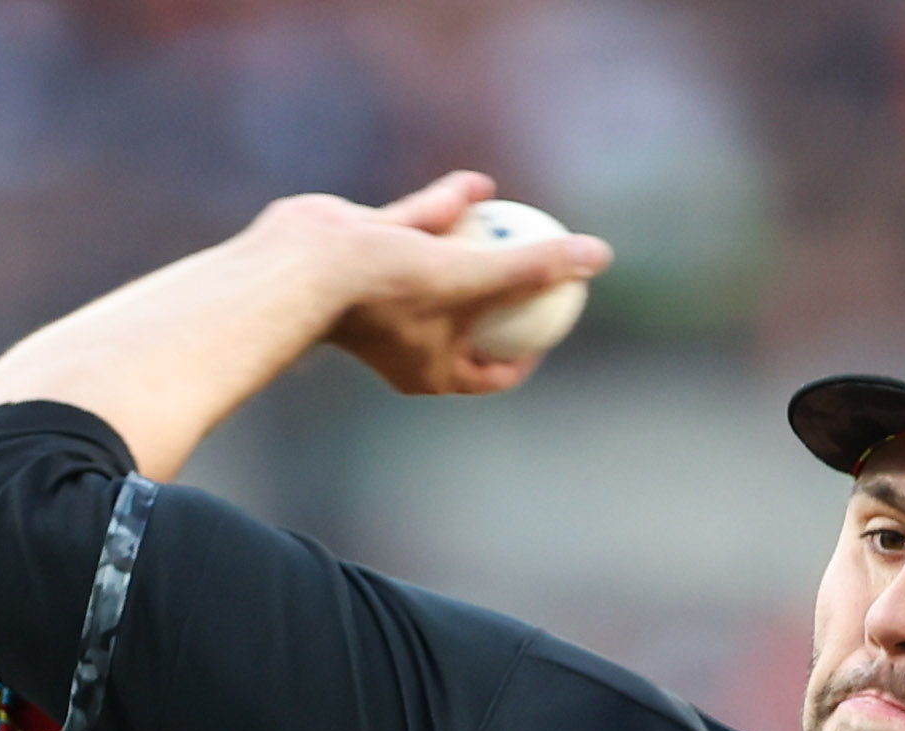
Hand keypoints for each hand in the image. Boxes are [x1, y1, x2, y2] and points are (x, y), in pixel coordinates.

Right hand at [259, 173, 611, 397]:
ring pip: (449, 268)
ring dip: (483, 245)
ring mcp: (387, 295)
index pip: (494, 371)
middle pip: (476, 321)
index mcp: (429, 369)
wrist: (305, 266)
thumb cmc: (389, 289)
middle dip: (511, 295)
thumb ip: (534, 269)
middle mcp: (409, 337)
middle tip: (550, 269)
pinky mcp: (369, 253)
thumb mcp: (475, 280)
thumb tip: (599, 259)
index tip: (559, 320)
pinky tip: (482, 185)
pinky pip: (420, 230)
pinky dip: (449, 208)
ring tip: (520, 222)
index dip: (533, 351)